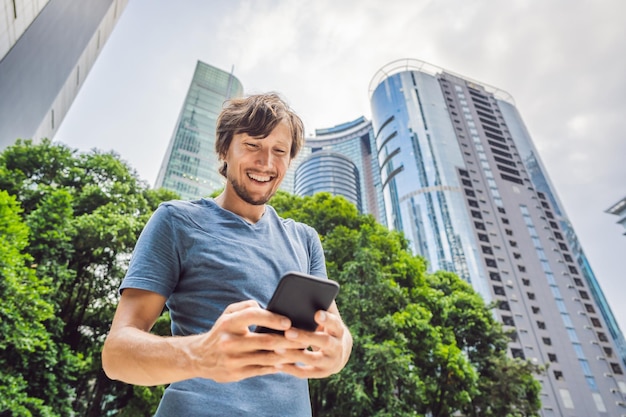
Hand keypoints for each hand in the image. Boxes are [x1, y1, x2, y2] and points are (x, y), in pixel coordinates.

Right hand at [188, 300, 307, 382]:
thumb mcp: (228, 313)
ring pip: (268, 358)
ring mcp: (233, 360)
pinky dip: (277, 366)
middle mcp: (229, 341)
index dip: (272, 318)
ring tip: (301, 350)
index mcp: (228, 323)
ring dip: (287, 355)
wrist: (200, 357)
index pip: (253, 316)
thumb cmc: (222, 330)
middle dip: (288, 340)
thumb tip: (267, 308)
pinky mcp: (236, 374)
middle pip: (266, 341)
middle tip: (304, 338)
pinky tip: (288, 362)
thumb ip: (247, 306)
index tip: (288, 321)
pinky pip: (262, 370)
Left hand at [275, 304, 351, 378]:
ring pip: (312, 359)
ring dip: (294, 354)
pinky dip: (291, 368)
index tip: (317, 313)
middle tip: (288, 332)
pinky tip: (277, 363)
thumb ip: (323, 303)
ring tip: (277, 348)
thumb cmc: (328, 328)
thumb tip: (313, 286)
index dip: (327, 319)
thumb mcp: (329, 317)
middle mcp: (337, 347)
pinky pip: (305, 373)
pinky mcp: (320, 373)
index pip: (335, 323)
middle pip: (322, 342)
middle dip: (305, 337)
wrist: (339, 353)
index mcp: (339, 330)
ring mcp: (330, 362)